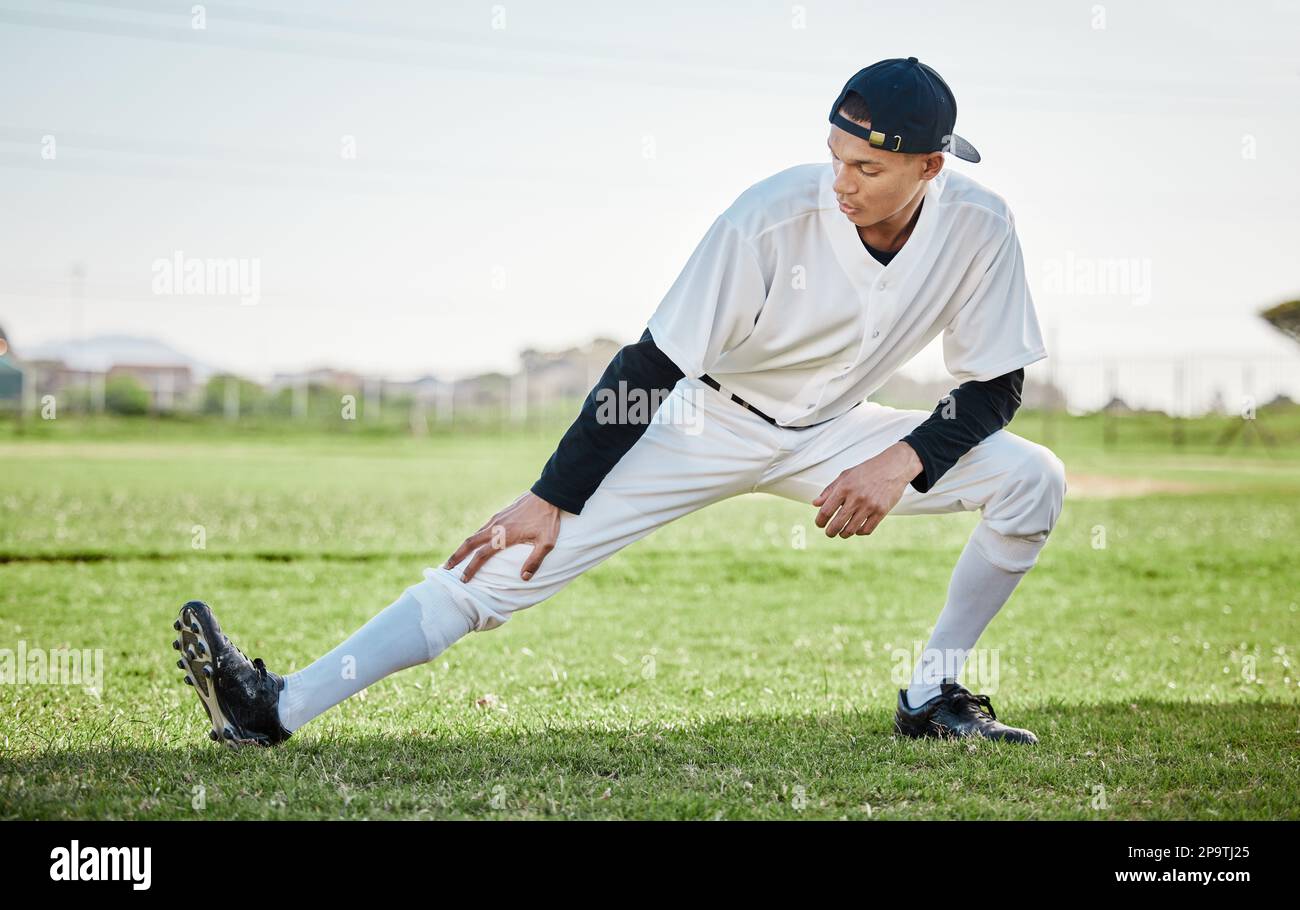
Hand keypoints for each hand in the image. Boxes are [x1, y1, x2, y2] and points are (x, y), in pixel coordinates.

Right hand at [444, 492, 564, 582]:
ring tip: (457, 557)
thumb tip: (523, 578)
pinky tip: (475, 542)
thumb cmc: (548, 520)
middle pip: (469, 542)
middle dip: (456, 556)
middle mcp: (496, 527)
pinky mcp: (500, 514)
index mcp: (504, 536)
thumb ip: (535, 561)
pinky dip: (474, 537)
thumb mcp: (547, 543)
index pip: (481, 555)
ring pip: (474, 534)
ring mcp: (497, 519)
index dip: (471, 568)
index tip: (464, 579)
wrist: (548, 495)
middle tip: (445, 567)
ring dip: (464, 546)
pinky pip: (482, 527)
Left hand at [811, 442, 921, 537]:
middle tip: (829, 533)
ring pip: (851, 530)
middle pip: (837, 524)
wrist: (893, 467)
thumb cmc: (867, 470)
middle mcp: (856, 498)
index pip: (826, 511)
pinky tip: (856, 529)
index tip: (820, 524)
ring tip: (842, 533)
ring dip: (843, 534)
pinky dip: (859, 532)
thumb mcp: (845, 475)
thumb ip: (829, 490)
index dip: (820, 521)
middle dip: (830, 532)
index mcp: (844, 488)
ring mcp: (869, 506)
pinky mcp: (881, 512)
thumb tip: (815, 504)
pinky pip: (867, 530)